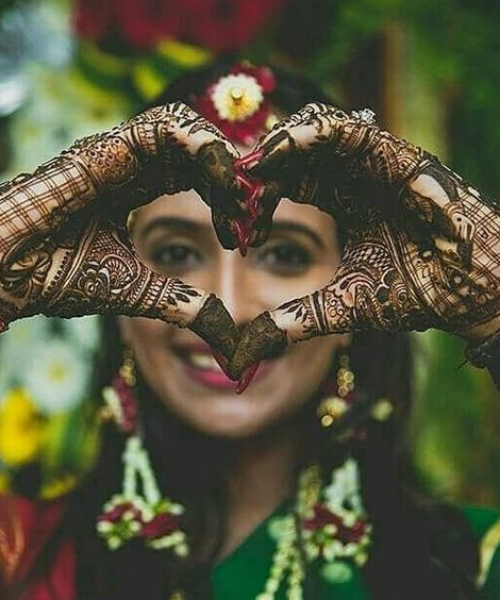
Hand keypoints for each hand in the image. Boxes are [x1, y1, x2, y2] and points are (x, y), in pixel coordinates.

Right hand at [0, 103, 240, 356]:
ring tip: (245, 195)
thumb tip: (229, 340)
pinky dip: (204, 145)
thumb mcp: (140, 292)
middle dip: (233, 179)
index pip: (198, 176)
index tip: (246, 234)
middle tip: (256, 211)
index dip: (228, 199)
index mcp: (137, 186)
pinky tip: (226, 179)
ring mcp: (118, 150)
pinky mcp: (107, 147)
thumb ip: (185, 306)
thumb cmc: (59, 278)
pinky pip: (167, 127)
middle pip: (199, 153)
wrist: (6, 273)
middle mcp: (131, 163)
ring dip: (223, 159)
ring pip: (188, 129)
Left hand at [228, 102, 499, 376]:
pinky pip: (354, 132)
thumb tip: (246, 348)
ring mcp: (376, 163)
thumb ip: (295, 320)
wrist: (469, 292)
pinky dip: (318, 133)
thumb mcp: (342, 307)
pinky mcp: (399, 157)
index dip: (258, 199)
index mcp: (340, 200)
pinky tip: (285, 146)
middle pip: (297, 154)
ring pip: (320, 132)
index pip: (287, 185)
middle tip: (228, 185)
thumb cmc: (413, 293)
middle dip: (263, 167)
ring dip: (283, 143)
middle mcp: (354, 176)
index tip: (232, 223)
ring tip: (249, 165)